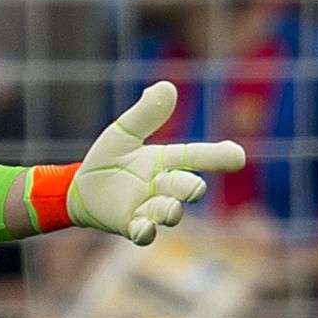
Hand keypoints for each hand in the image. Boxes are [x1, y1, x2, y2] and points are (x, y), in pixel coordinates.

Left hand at [70, 81, 244, 244]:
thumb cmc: (110, 159)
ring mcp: (148, 208)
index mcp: (166, 161)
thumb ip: (146, 114)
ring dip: (171, 211)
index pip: (195, 156)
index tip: (236, 156)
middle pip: (185, 187)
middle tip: (194, 188)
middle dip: (190, 188)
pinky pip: (142, 232)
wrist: (81, 187)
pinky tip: (144, 229)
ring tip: (172, 210)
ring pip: (167, 211)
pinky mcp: (130, 225)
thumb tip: (167, 85)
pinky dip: (145, 231)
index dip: (216, 156)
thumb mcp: (124, 133)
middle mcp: (163, 186)